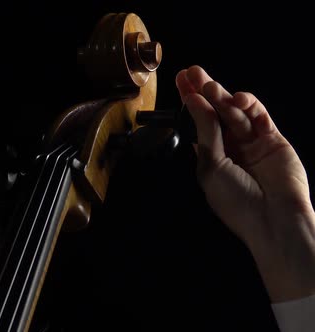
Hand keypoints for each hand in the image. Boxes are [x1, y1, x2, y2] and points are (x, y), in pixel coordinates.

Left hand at [175, 65, 314, 301]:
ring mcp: (252, 143)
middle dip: (203, 91)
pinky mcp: (274, 140)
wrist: (273, 221)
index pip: (198, 122)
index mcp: (211, 157)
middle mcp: (231, 147)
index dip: (190, 102)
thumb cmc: (236, 201)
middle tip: (191, 72)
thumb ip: (206, 132)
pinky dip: (248, 105)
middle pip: (215, 112)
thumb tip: (194, 102)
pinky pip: (259, 117)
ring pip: (235, 112)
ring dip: (221, 96)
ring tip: (208, 85)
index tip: (180, 81)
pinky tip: (235, 98)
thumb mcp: (211, 165)